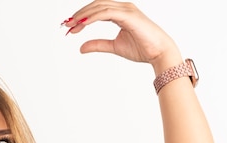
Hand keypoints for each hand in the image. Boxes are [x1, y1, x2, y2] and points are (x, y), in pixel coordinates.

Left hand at [63, 1, 180, 70]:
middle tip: (67, 25)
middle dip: (80, 15)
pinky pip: (106, 13)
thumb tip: (81, 48)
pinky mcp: (128, 15)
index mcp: (121, 13)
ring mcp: (126, 10)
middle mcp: (123, 8)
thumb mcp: (114, 47)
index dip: (83, 17)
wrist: (159, 53)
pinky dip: (92, 17)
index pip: (97, 10)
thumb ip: (98, 44)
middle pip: (96, 5)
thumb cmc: (142, 49)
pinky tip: (83, 25)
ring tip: (72, 25)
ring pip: (99, 7)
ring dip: (83, 15)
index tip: (70, 27)